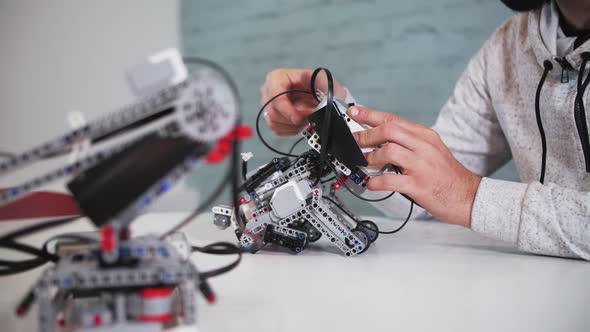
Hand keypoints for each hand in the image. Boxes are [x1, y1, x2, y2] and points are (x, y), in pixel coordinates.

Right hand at [260, 68, 346, 135]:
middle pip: (273, 112)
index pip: (275, 97)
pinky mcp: (272, 117)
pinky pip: (277, 129)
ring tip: (307, 118)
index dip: (287, 110)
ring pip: (274, 122)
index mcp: (278, 77)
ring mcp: (270, 105)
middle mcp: (270, 90)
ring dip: (293, 125)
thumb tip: (305, 76)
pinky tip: (301, 123)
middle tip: (309, 117)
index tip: (299, 118)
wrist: (323, 98)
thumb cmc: (322, 88)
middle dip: (294, 118)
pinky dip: (292, 129)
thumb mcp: (324, 81)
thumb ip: (317, 79)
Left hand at [348, 106, 481, 227]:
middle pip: (389, 130)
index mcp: (426, 136)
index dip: (371, 114)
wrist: (469, 197)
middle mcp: (424, 147)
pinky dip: (375, 181)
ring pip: (388, 151)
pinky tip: (370, 183)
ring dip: (370, 157)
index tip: (355, 112)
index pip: (394, 119)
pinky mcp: (418, 185)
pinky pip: (390, 180)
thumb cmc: (447, 176)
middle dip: (366, 134)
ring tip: (363, 162)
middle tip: (354, 140)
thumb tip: (380, 139)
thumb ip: (409, 143)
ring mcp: (421, 166)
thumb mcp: (432, 151)